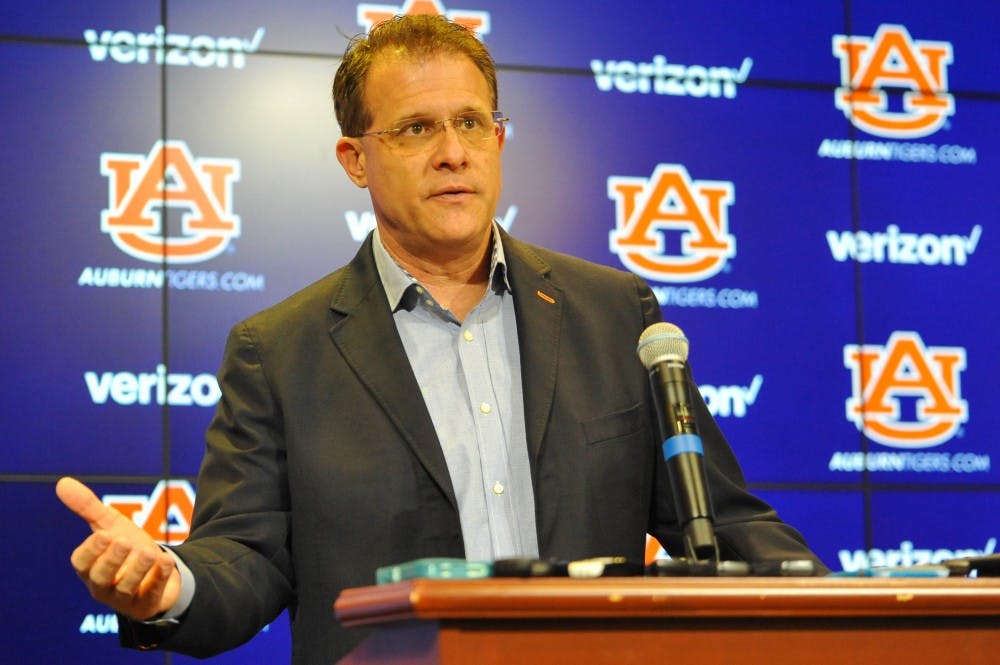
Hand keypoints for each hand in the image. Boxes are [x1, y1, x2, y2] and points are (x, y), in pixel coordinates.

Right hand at [56, 477, 181, 620]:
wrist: (156, 570)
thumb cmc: (126, 548)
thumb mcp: (109, 525)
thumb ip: (87, 507)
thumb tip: (62, 482)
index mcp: (90, 567)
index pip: (82, 562)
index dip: (92, 550)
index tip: (104, 534)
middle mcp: (103, 586)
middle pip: (102, 577)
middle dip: (112, 560)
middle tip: (125, 542)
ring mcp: (125, 597)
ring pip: (127, 588)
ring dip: (138, 569)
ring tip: (148, 551)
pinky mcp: (147, 603)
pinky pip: (152, 593)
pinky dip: (159, 578)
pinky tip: (166, 561)